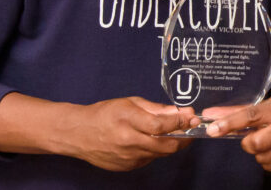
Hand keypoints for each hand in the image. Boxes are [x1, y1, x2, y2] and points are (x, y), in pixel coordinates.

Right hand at [67, 97, 193, 170]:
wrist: (78, 134)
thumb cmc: (105, 114)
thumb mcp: (130, 103)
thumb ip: (157, 108)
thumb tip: (180, 112)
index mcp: (128, 121)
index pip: (161, 126)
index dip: (180, 122)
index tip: (192, 117)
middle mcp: (128, 142)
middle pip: (166, 145)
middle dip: (184, 138)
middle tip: (191, 128)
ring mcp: (127, 158)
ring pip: (160, 154)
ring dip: (171, 144)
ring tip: (173, 132)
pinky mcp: (126, 167)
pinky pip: (149, 159)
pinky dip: (155, 150)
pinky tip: (151, 141)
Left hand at [205, 95, 270, 172]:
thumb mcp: (269, 105)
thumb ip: (240, 111)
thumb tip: (210, 114)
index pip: (252, 115)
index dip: (231, 123)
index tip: (213, 129)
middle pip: (255, 143)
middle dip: (249, 143)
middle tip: (255, 137)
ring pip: (262, 158)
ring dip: (260, 153)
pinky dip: (269, 160)